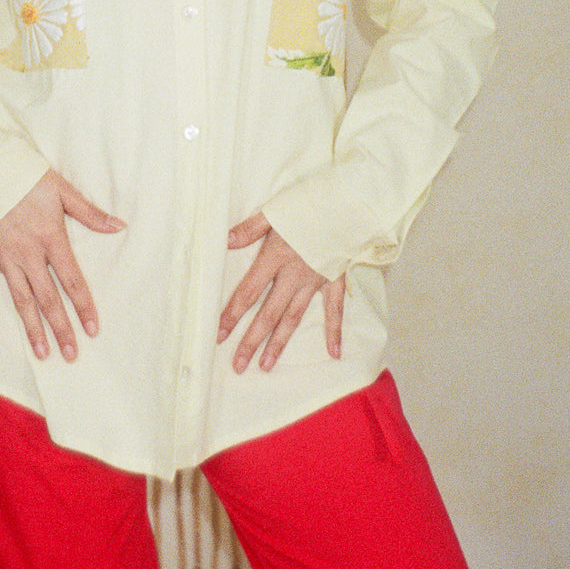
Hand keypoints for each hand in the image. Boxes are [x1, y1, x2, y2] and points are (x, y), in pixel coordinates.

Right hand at [0, 169, 124, 359]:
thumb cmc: (26, 174)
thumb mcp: (63, 190)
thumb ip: (90, 213)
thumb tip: (119, 226)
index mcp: (51, 238)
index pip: (72, 280)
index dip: (84, 306)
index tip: (93, 329)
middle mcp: (28, 253)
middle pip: (48, 298)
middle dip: (61, 328)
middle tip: (71, 355)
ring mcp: (3, 256)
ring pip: (20, 299)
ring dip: (32, 328)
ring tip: (42, 354)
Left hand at [218, 212, 343, 372]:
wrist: (350, 202)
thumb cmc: (310, 203)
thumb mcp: (275, 211)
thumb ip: (249, 229)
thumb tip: (224, 241)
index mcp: (275, 257)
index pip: (248, 292)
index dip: (232, 315)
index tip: (219, 335)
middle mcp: (294, 274)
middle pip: (268, 313)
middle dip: (251, 341)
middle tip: (238, 365)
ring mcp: (316, 280)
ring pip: (294, 317)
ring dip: (279, 343)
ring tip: (266, 366)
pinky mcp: (335, 279)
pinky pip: (334, 310)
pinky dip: (334, 331)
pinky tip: (333, 354)